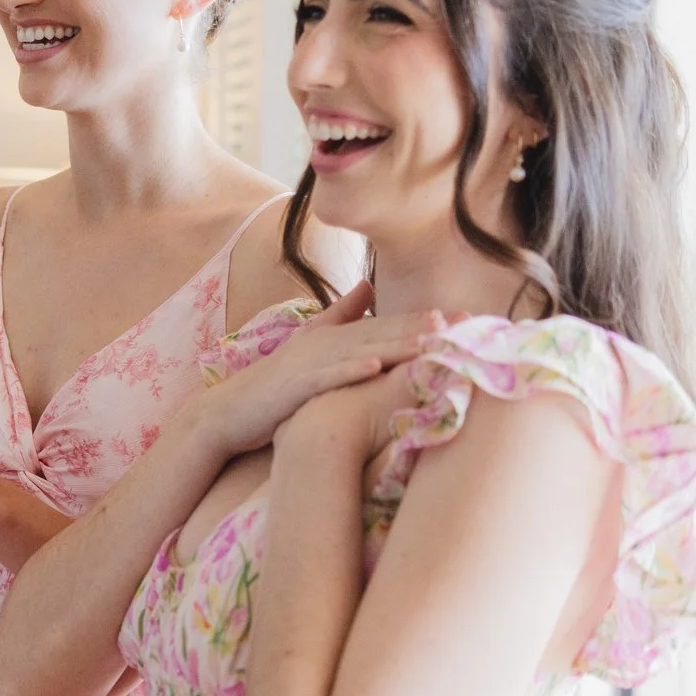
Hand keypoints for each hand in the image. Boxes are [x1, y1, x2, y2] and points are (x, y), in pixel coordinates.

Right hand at [201, 281, 442, 453]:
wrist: (229, 411)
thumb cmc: (274, 385)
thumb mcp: (310, 344)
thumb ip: (340, 315)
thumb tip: (368, 284)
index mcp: (334, 338)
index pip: (387, 325)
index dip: (425, 320)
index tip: (466, 318)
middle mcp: (326, 345)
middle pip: (383, 332)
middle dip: (424, 326)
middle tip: (465, 322)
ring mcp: (310, 364)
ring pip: (362, 350)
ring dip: (397, 343)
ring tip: (431, 337)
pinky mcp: (294, 385)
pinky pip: (328, 376)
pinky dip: (351, 369)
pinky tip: (375, 365)